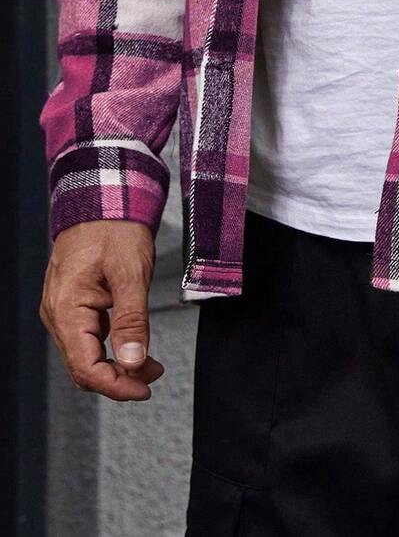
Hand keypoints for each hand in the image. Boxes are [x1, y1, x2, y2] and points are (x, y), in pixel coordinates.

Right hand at [39, 220, 163, 401]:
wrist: (104, 197)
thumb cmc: (115, 228)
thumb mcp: (131, 273)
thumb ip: (132, 320)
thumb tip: (134, 362)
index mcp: (66, 310)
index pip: (86, 368)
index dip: (116, 385)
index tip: (145, 388)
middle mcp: (57, 314)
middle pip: (83, 367)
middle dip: (119, 378)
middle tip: (153, 376)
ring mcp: (63, 309)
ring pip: (85, 355)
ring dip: (117, 365)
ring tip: (150, 364)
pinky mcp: (73, 303)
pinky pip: (87, 338)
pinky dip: (111, 347)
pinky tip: (134, 344)